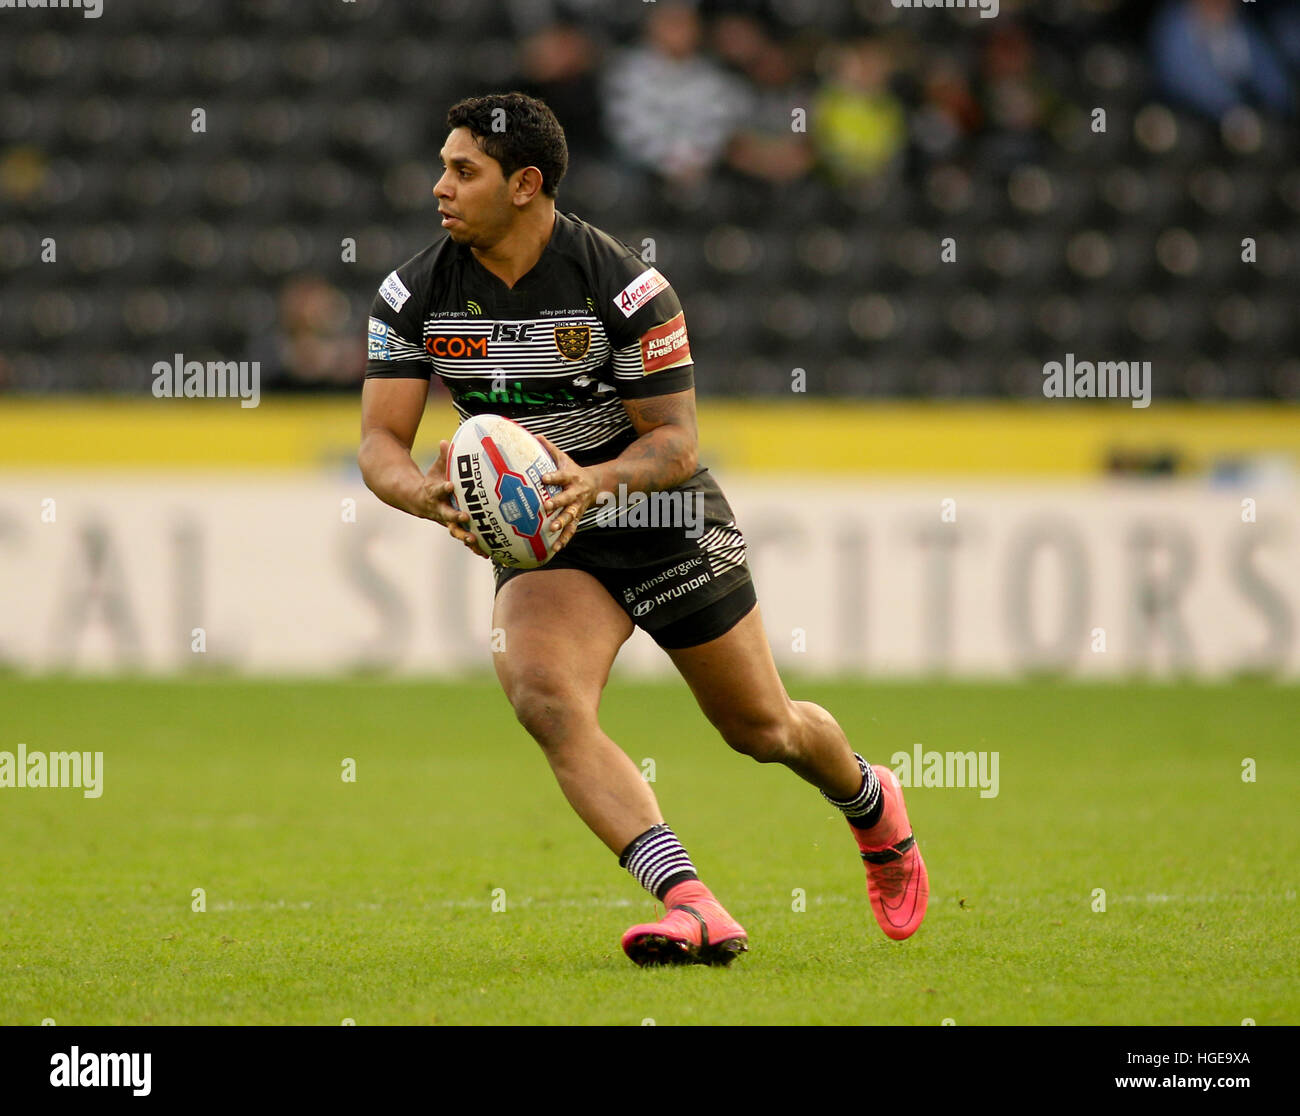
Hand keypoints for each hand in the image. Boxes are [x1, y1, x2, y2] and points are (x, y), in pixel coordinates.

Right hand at [423, 440, 489, 559]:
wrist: (417, 502)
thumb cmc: (432, 482)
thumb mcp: (436, 469)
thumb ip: (443, 457)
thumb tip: (446, 440)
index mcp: (434, 494)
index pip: (438, 491)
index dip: (443, 488)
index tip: (449, 485)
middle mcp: (439, 510)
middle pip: (446, 515)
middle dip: (455, 517)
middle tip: (465, 517)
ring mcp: (446, 521)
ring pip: (455, 531)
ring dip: (465, 536)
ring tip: (475, 541)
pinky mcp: (455, 528)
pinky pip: (465, 538)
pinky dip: (474, 546)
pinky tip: (487, 553)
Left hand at [536, 433, 596, 554]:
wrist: (597, 484)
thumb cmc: (574, 470)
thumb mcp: (563, 458)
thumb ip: (549, 448)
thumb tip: (534, 435)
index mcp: (571, 477)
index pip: (560, 476)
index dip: (552, 477)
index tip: (542, 478)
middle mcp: (575, 493)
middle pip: (566, 498)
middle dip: (557, 503)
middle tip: (545, 507)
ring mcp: (577, 507)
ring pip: (571, 516)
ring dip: (562, 523)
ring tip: (552, 530)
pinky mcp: (577, 518)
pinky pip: (571, 530)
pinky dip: (564, 540)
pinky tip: (555, 549)